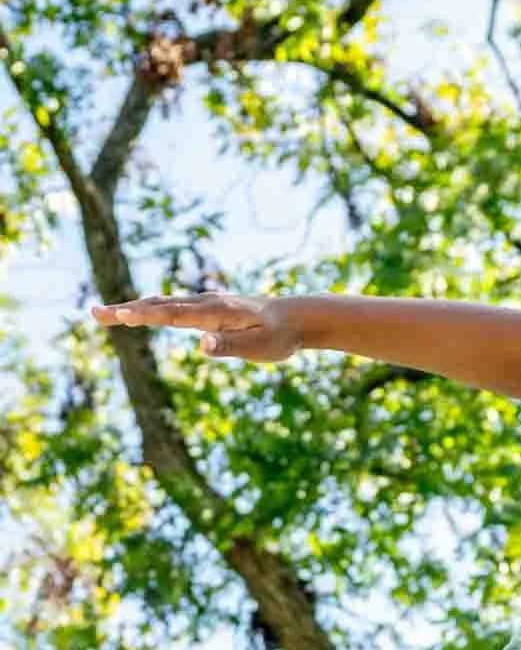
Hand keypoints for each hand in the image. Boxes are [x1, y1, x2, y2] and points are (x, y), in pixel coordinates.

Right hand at [93, 290, 303, 364]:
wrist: (297, 317)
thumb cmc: (279, 336)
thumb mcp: (260, 346)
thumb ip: (230, 345)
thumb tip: (202, 345)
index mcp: (215, 312)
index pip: (173, 314)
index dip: (146, 315)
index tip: (120, 315)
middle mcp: (205, 303)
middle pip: (159, 305)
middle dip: (126, 309)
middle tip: (94, 314)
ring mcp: (204, 304)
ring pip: (162, 303)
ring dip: (133, 307)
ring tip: (105, 314)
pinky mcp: (206, 309)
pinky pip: (172, 306)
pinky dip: (149, 308)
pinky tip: (137, 312)